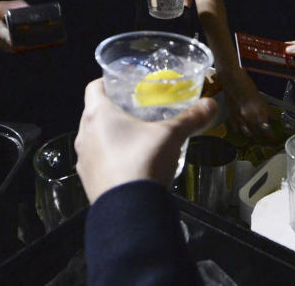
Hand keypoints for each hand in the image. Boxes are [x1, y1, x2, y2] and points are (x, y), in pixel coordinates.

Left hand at [75, 79, 217, 202]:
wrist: (129, 212)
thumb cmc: (143, 161)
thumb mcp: (171, 136)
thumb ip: (190, 118)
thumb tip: (211, 104)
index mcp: (97, 115)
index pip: (94, 87)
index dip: (108, 82)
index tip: (126, 85)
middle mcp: (84, 135)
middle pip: (95, 114)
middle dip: (116, 111)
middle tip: (140, 112)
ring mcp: (83, 161)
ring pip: (96, 139)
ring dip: (113, 137)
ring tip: (138, 140)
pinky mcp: (88, 182)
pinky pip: (99, 162)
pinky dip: (112, 159)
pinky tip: (133, 166)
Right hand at [217, 67, 271, 137]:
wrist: (232, 80)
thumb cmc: (248, 85)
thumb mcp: (261, 98)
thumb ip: (266, 111)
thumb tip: (271, 120)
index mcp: (260, 113)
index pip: (267, 132)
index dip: (271, 137)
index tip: (273, 138)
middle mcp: (250, 119)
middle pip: (258, 136)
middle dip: (262, 138)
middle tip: (264, 137)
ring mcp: (239, 119)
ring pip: (247, 135)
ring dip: (252, 135)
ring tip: (254, 134)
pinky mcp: (230, 118)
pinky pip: (236, 130)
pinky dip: (240, 130)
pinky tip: (242, 127)